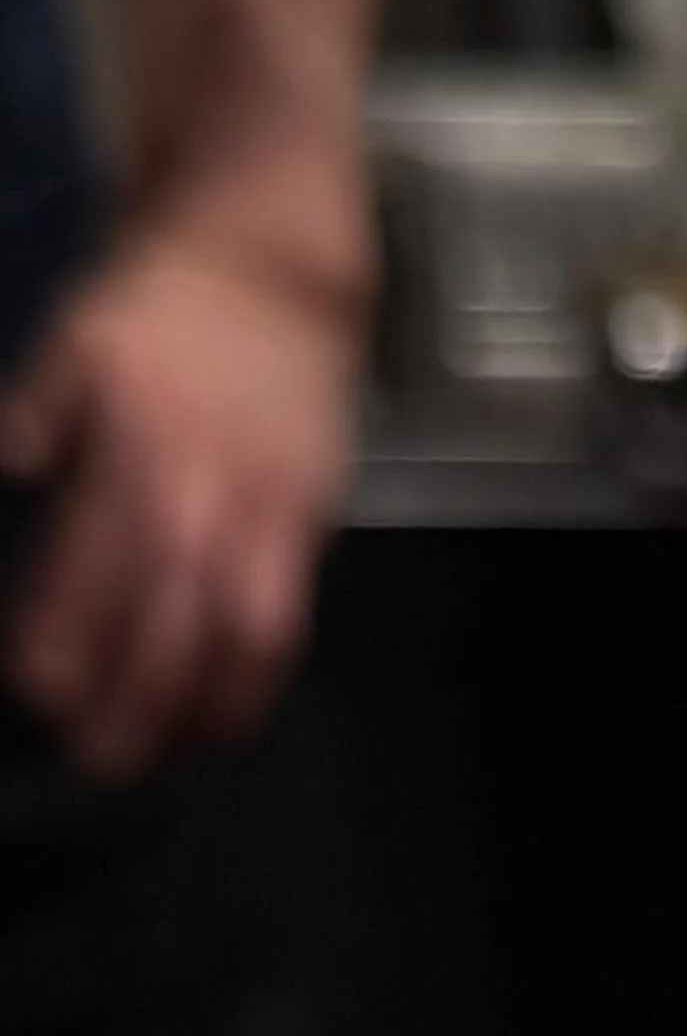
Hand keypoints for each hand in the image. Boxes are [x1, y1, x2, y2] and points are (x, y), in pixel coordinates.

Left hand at [0, 229, 357, 782]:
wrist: (272, 278)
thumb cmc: (156, 315)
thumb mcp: (73, 343)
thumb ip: (36, 415)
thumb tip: (8, 470)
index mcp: (132, 445)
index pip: (94, 560)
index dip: (67, 634)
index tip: (35, 689)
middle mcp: (201, 493)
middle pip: (166, 618)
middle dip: (129, 698)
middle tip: (93, 757)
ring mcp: (262, 518)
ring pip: (234, 637)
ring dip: (196, 709)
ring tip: (158, 757)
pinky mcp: (307, 532)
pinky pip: (285, 627)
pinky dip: (254, 686)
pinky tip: (221, 724)